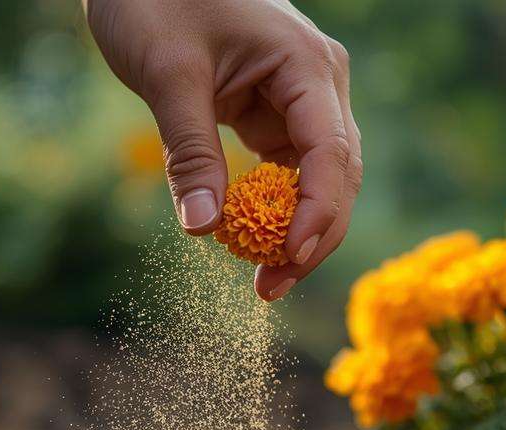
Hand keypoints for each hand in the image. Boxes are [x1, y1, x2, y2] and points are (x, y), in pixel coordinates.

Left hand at [85, 0, 361, 299]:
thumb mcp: (167, 75)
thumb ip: (190, 152)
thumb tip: (204, 229)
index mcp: (306, 64)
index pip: (330, 152)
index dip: (316, 212)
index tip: (287, 258)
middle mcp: (318, 82)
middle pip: (338, 174)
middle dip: (312, 237)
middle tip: (271, 289)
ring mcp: (300, 98)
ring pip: (318, 179)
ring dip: (296, 231)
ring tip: (265, 282)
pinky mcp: (275, 112)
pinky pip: (288, 171)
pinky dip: (274, 210)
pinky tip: (252, 244)